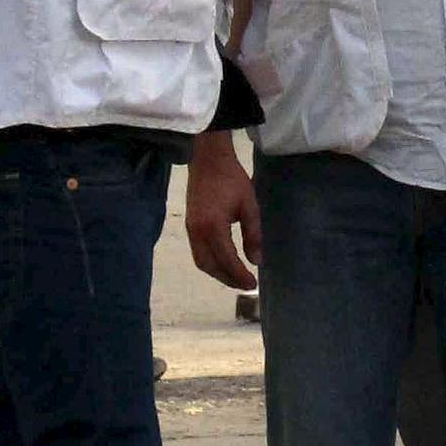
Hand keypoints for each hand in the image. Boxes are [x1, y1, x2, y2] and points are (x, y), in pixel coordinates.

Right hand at [186, 132, 262, 289]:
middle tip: (245, 285)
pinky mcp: (189, 226)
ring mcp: (190, 229)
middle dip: (227, 279)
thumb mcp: (250, 206)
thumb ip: (253, 235)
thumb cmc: (232, 180)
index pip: (226, 260)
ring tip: (235, 278)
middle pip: (209, 265)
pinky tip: (223, 263)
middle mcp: (197, 232)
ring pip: (201, 261)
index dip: (239, 275)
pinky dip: (210, 262)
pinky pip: (197, 252)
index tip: (253, 284)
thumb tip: (256, 261)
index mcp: (213, 227)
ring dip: (217, 273)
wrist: (208, 161)